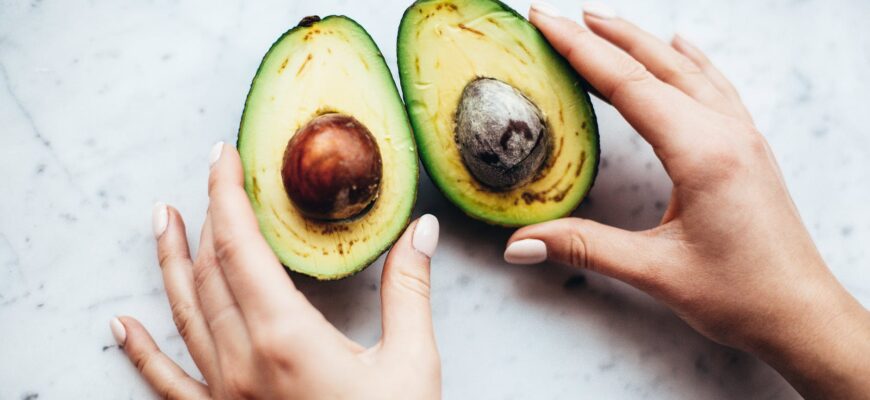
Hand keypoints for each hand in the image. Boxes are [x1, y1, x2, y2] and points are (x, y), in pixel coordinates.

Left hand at [110, 143, 440, 398]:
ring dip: (169, 263)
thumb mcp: (411, 363)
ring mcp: (226, 392)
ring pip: (184, 314)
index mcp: (287, 337)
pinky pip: (167, 382)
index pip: (241, 247)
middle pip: (209, 271)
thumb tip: (419, 231)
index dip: (227, 196)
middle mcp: (243, 360)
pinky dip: (141, 352)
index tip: (223, 157)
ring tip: (160, 219)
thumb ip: (409, 291)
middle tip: (206, 174)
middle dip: (204, 215)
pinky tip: (121, 326)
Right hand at [505, 3, 869, 397]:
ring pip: (687, 70)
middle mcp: (726, 133)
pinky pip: (715, 86)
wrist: (802, 315)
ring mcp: (743, 137)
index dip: (580, 50)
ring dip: (642, 42)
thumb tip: (521, 243)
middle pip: (657, 64)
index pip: (629, 85)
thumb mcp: (655, 271)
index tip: (546, 21)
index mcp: (702, 153)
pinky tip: (681, 47)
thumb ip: (583, 247)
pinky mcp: (748, 149)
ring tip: (605, 23)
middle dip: (605, 34)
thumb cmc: (741, 296)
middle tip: (561, 16)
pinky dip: (688, 61)